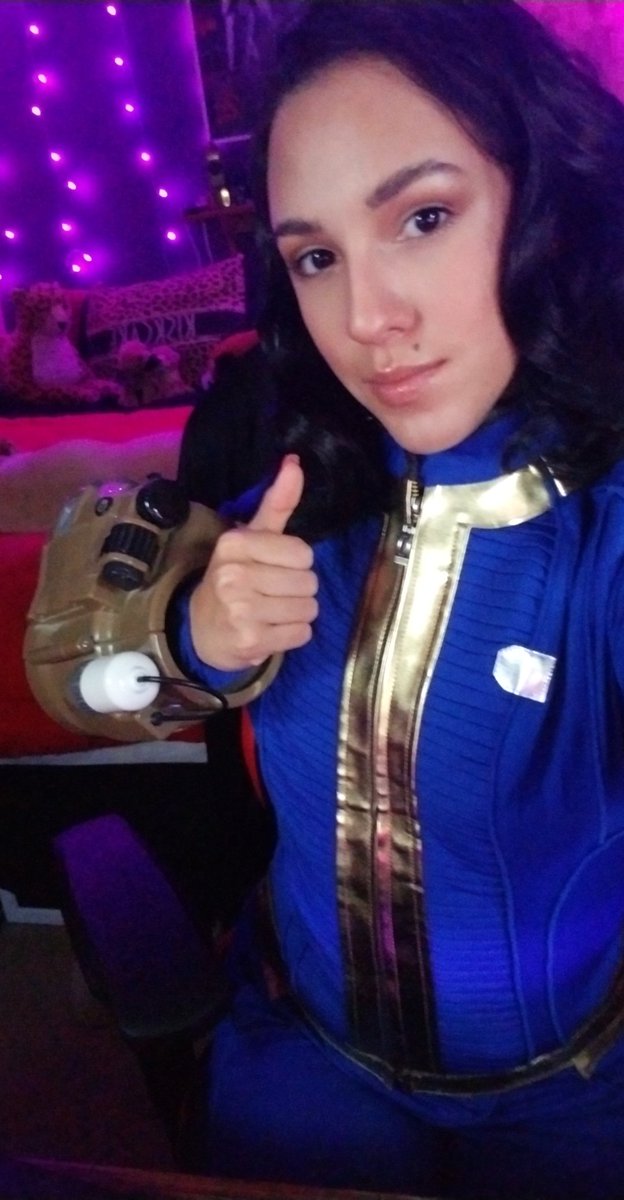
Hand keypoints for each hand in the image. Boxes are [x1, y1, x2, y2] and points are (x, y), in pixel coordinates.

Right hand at [189, 455, 317, 669]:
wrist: (203, 629)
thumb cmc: (236, 577)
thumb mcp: (251, 537)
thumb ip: (277, 502)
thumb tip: (295, 461)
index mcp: (235, 544)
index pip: (303, 553)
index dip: (296, 563)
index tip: (272, 568)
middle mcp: (234, 575)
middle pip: (308, 582)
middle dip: (298, 590)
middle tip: (271, 594)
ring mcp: (240, 610)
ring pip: (308, 609)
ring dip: (297, 614)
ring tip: (271, 613)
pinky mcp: (250, 641)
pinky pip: (301, 634)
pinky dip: (292, 635)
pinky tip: (270, 631)